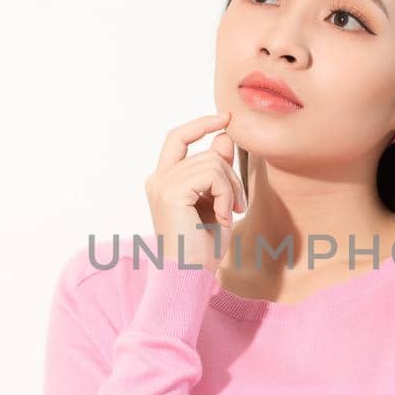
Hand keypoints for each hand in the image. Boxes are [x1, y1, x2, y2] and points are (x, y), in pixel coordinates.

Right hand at [144, 111, 245, 272]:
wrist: (190, 277)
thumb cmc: (202, 248)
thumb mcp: (216, 202)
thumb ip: (217, 170)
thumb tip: (224, 137)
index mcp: (164, 181)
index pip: (178, 137)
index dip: (200, 124)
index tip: (226, 118)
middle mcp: (158, 179)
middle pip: (207, 154)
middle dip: (231, 177)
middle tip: (236, 207)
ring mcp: (162, 184)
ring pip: (213, 163)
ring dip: (231, 189)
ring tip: (227, 215)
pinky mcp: (171, 191)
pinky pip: (213, 174)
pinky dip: (226, 194)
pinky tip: (221, 218)